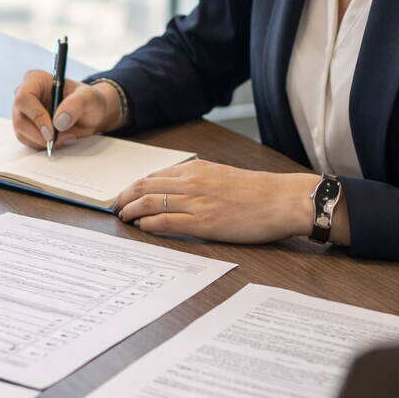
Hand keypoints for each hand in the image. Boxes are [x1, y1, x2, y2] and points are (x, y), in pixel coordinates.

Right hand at [12, 72, 122, 148]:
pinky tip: (60, 139)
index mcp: (36, 79)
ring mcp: (23, 112)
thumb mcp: (89, 98)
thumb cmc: (89, 101)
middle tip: (59, 140)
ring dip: (43, 141)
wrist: (91, 114)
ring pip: (22, 133)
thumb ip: (75, 105)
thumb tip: (58, 122)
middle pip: (20, 119)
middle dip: (40, 135)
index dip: (36, 116)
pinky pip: (28, 141)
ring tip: (66, 137)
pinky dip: (43, 145)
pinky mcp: (26, 127)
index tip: (52, 132)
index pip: (24, 98)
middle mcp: (25, 94)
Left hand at [115, 161, 330, 244]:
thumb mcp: (223, 175)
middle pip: (144, 187)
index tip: (125, 195)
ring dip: (131, 211)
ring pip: (150, 203)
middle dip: (124, 197)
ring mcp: (196, 202)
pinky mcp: (204, 223)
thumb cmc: (259, 192)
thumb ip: (200, 179)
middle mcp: (192, 182)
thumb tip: (179, 188)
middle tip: (115, 208)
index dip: (134, 186)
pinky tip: (142, 228)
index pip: (154, 175)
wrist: (283, 200)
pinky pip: (166, 222)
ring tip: (123, 219)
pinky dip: (149, 224)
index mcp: (197, 170)